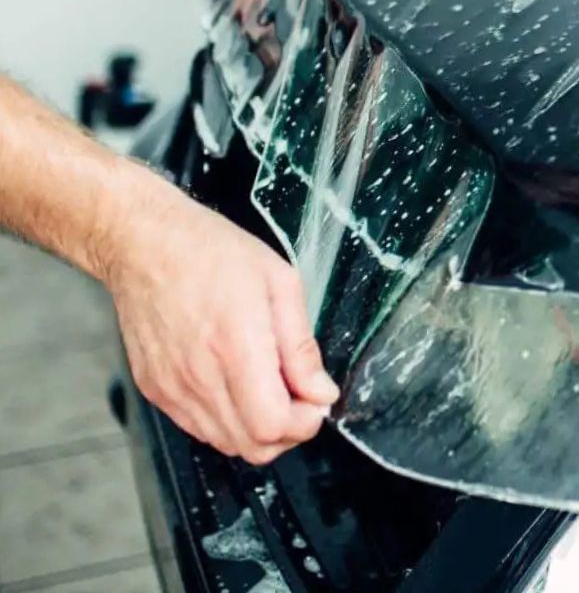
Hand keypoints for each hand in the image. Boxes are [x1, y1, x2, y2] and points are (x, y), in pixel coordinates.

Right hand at [102, 178, 338, 464]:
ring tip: (270, 390)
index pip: (271, 424)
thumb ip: (301, 346)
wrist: (144, 244)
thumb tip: (321, 392)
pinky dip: (227, 421)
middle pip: (252, 446)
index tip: (316, 400)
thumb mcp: (279, 284)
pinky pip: (199, 428)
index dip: (304, 423)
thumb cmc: (213, 253)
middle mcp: (199, 376)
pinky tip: (238, 387)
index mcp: (236, 346)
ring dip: (258, 430)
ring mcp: (171, 387)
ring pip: (226, 443)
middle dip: (288, 432)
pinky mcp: (155, 389)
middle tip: (300, 398)